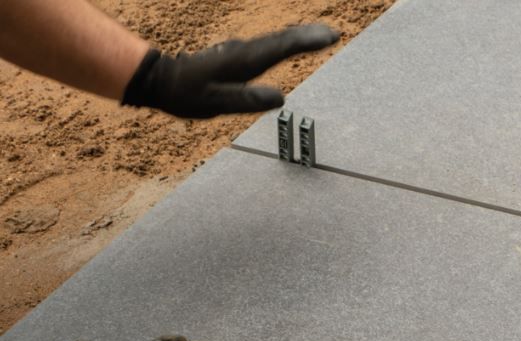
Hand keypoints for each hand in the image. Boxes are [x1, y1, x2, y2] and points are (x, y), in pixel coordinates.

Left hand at [121, 24, 339, 118]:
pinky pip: (267, 46)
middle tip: (334, 32)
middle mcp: (243, 51)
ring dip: (300, 37)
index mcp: (242, 61)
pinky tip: (292, 45)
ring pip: (275, 40)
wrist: (161, 80)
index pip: (281, 48)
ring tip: (323, 36)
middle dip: (309, 35)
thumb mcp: (215, 103)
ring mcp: (240, 51)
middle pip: (282, 39)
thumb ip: (247, 100)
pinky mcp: (238, 55)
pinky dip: (285, 43)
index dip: (307, 42)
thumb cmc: (186, 95)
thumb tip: (280, 98)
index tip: (330, 36)